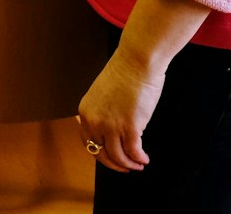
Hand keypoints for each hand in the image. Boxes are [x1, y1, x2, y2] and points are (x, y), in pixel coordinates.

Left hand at [76, 48, 164, 172]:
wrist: (136, 62)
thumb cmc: (124, 74)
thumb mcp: (102, 95)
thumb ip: (102, 113)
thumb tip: (109, 130)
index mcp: (86, 112)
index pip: (88, 142)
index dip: (101, 154)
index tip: (111, 159)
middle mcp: (95, 121)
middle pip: (102, 153)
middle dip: (115, 164)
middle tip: (126, 168)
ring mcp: (111, 126)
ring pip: (118, 156)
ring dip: (129, 164)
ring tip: (138, 164)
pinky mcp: (129, 127)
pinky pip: (133, 152)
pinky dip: (139, 159)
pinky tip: (144, 159)